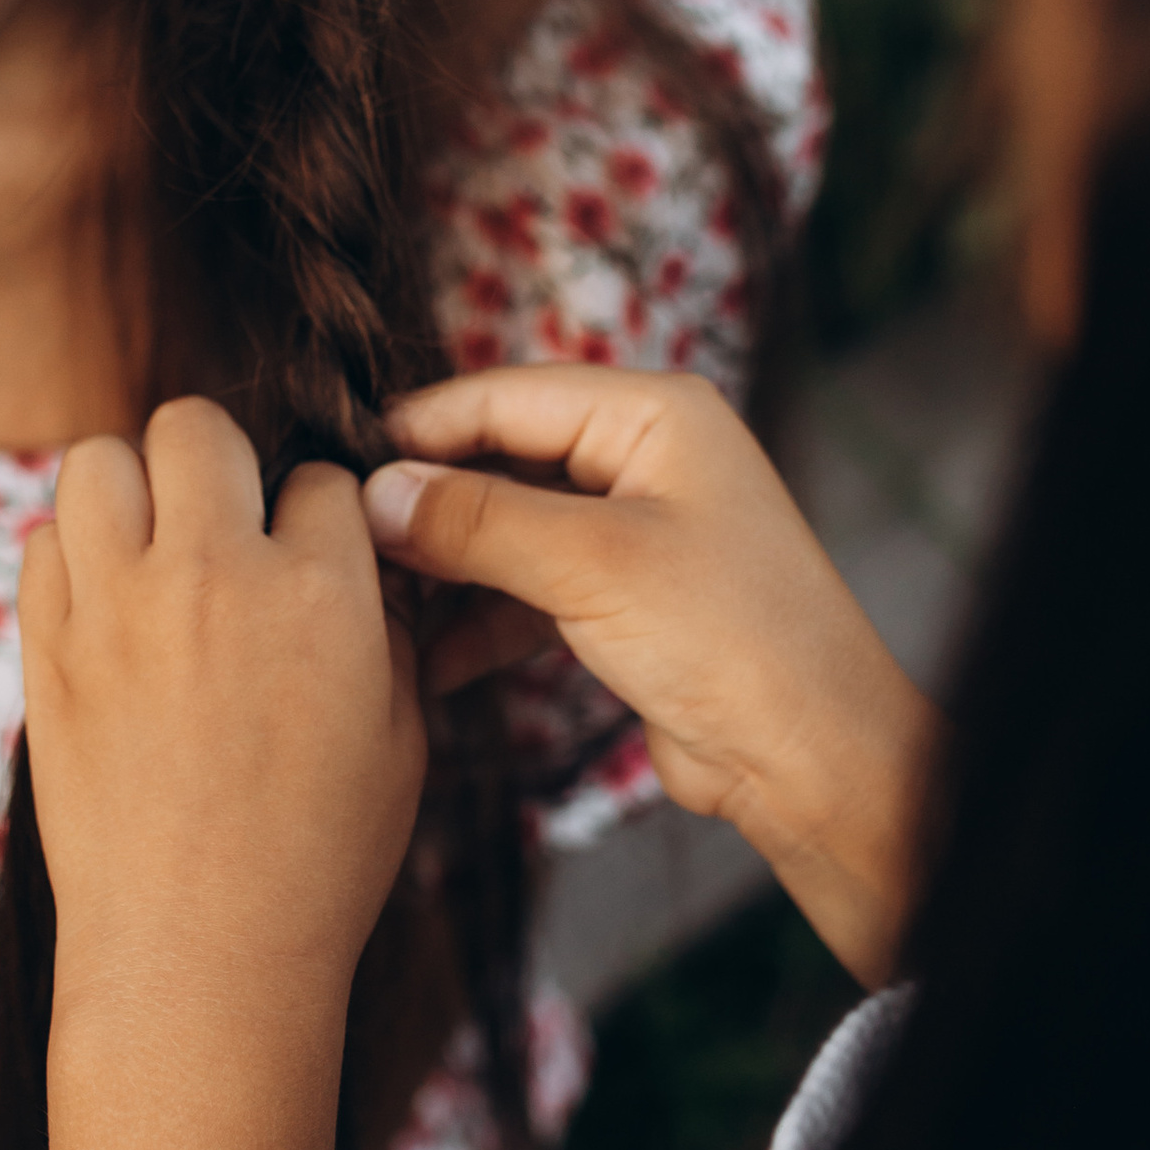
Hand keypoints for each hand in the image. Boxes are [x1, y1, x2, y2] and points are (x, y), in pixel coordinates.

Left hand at [20, 399, 428, 1049]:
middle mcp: (211, 578)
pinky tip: (108, 610)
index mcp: (320, 593)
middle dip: (220, 464)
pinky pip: (41, 542)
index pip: (323, 476)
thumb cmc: (318, 860)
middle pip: (195, 427)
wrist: (199, 958)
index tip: (314, 562)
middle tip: (226, 528)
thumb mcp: (400, 737)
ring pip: (97, 459)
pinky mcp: (46, 651)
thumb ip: (381, 628)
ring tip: (153, 551)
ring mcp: (115, 609)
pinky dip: (73, 557)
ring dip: (131, 490)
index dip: (323, 516)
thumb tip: (356, 565)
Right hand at [363, 367, 930, 986]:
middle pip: (502, 458)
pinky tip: (428, 661)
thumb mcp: (591, 567)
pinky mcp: (627, 600)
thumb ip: (476, 522)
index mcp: (654, 413)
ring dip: (447, 568)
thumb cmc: (733, 640)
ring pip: (510, 528)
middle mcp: (646, 457)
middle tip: (343, 544)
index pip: (504, 394)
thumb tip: (374, 492)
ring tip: (373, 604)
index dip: (418, 429)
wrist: (813, 755)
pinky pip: (531, 589)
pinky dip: (482, 620)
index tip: (337, 466)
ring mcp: (637, 529)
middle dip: (427, 503)